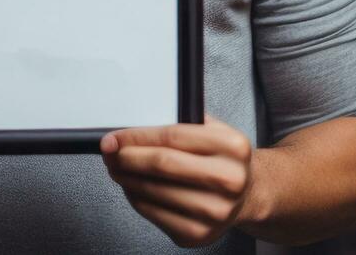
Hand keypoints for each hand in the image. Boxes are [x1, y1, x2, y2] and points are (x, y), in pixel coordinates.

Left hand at [100, 115, 255, 247]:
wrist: (246, 194)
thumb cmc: (222, 159)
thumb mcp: (214, 130)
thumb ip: (181, 122)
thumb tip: (133, 127)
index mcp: (233, 147)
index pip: (172, 136)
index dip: (136, 136)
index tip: (114, 137)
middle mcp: (230, 181)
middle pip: (162, 164)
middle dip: (126, 156)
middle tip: (109, 151)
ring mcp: (215, 212)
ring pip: (153, 191)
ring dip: (126, 178)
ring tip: (116, 167)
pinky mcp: (198, 234)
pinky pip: (153, 213)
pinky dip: (135, 198)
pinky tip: (132, 186)